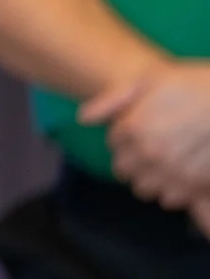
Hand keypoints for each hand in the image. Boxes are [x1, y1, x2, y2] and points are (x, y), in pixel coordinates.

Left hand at [81, 61, 209, 212]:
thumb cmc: (195, 84)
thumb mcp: (151, 79)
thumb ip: (113, 100)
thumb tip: (83, 119)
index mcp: (133, 127)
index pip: (114, 146)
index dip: (128, 137)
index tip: (145, 128)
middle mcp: (148, 152)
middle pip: (124, 171)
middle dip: (135, 161)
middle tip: (156, 148)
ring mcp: (172, 171)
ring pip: (145, 188)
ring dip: (152, 179)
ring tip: (169, 163)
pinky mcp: (195, 185)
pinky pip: (171, 199)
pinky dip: (175, 191)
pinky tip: (184, 174)